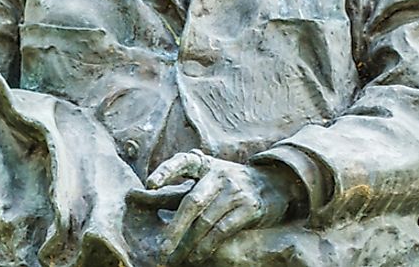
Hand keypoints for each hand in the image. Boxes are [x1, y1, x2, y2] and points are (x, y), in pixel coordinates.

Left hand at [146, 150, 300, 264]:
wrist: (274, 183)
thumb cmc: (229, 182)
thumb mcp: (208, 176)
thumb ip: (180, 185)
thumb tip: (144, 192)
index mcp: (206, 164)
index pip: (183, 161)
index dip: (166, 170)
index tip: (149, 185)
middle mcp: (220, 174)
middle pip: (192, 201)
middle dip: (175, 228)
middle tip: (161, 249)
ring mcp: (235, 191)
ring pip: (206, 221)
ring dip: (189, 243)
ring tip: (176, 258)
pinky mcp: (248, 207)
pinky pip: (222, 230)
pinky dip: (207, 245)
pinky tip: (197, 255)